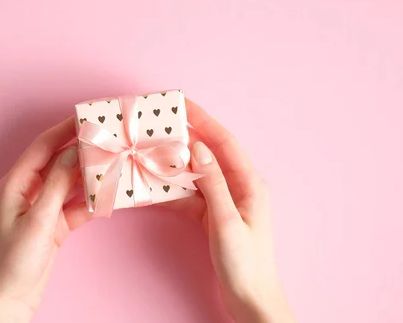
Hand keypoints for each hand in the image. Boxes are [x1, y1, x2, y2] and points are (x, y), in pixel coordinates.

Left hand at [0, 117, 90, 322]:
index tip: (87, 117)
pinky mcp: (54, 224)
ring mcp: (43, 207)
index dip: (64, 129)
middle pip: (58, 161)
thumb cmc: (14, 261)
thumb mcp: (39, 220)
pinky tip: (108, 196)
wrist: (11, 299)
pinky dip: (91, 201)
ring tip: (114, 163)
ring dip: (89, 175)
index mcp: (16, 183)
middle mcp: (29, 190)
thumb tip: (75, 153)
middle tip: (107, 139)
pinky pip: (76, 205)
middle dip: (82, 150)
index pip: (42, 146)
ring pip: (70, 182)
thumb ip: (58, 185)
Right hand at [165, 99, 294, 322]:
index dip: (203, 120)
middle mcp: (238, 186)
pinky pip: (191, 196)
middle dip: (186, 138)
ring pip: (197, 174)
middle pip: (209, 154)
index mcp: (249, 182)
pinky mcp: (214, 215)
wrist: (250, 298)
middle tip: (160, 125)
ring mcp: (225, 201)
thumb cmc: (245, 263)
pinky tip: (154, 188)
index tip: (182, 105)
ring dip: (176, 164)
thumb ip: (213, 183)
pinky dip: (174, 191)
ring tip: (152, 151)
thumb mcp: (227, 221)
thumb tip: (198, 149)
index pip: (224, 142)